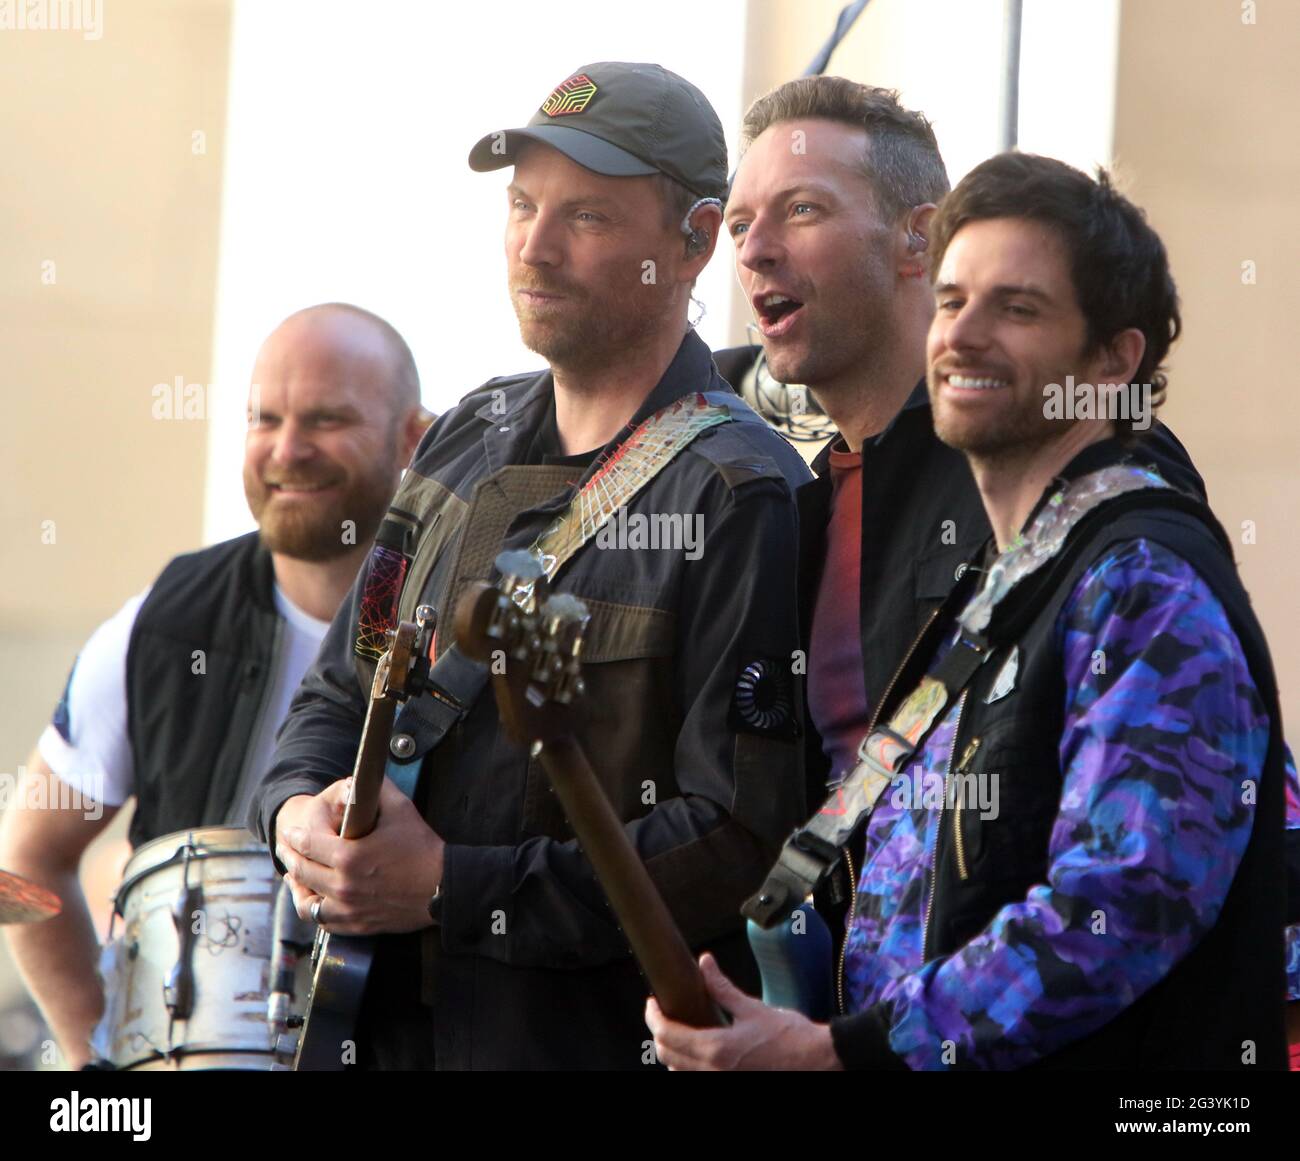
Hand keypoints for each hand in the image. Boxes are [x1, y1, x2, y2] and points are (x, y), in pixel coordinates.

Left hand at [275, 778, 443, 935]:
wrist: (443, 888)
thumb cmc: (423, 849)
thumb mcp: (401, 810)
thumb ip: (377, 790)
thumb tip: (361, 777)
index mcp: (349, 856)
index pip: (307, 843)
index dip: (295, 836)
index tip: (291, 831)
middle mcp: (343, 885)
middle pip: (302, 870)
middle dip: (289, 857)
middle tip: (285, 849)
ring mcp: (348, 908)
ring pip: (306, 900)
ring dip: (297, 886)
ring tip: (294, 876)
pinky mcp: (357, 924)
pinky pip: (322, 920)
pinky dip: (313, 908)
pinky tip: (313, 899)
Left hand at [645, 953, 842, 1070]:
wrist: (817, 1062)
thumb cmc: (790, 1037)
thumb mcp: (752, 1008)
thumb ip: (721, 987)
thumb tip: (704, 962)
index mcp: (716, 1049)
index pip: (666, 1034)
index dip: (653, 1016)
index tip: (653, 1003)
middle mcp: (712, 1073)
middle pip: (666, 1055)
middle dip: (659, 1033)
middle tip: (664, 1014)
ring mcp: (720, 1084)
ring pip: (678, 1072)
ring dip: (673, 1052)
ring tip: (681, 1031)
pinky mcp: (730, 1088)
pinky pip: (696, 1079)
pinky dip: (689, 1066)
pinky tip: (698, 1052)